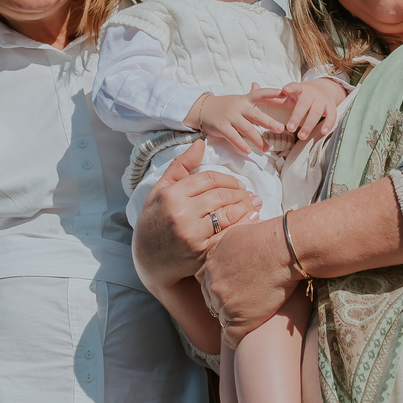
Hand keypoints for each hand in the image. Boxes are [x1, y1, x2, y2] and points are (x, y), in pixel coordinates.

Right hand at [131, 138, 260, 293]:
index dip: (227, 179)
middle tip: (249, 193)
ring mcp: (192, 235)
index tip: (237, 183)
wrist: (148, 259)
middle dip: (239, 193)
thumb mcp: (160, 190)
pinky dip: (243, 227)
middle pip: (220, 196)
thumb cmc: (154, 220)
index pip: (208, 179)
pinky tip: (251, 220)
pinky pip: (228, 236)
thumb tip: (201, 143)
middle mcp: (181, 214)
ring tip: (254, 204)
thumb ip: (181, 166)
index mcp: (171, 195)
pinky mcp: (201, 253)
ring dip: (245, 208)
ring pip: (227, 215)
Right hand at [188, 85, 286, 154]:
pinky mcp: (221, 126)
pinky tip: (248, 151)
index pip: (260, 93)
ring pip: (246, 129)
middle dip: (269, 122)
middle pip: (256, 115)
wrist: (202, 109)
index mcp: (244, 99)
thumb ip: (250, 95)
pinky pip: (233, 137)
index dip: (272, 93)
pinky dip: (241, 144)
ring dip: (257, 140)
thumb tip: (257, 84)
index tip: (285, 93)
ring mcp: (229, 116)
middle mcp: (238, 106)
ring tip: (266, 148)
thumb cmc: (224, 105)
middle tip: (281, 129)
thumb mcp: (238, 99)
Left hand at [197, 215, 296, 346]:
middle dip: (223, 302)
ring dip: (233, 317)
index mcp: (210, 265)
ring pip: (222, 318)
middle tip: (242, 302)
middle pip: (211, 301)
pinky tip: (244, 335)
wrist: (283, 250)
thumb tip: (219, 253)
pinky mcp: (240, 319)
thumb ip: (221, 247)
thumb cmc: (267, 238)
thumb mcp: (234, 234)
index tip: (231, 289)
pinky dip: (236, 338)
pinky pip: (231, 337)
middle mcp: (213, 285)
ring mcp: (225, 304)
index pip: (205, 284)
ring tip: (250, 314)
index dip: (218, 287)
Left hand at [254, 77, 345, 141]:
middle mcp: (311, 93)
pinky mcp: (331, 107)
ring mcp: (322, 100)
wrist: (324, 89)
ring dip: (309, 124)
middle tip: (289, 128)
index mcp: (299, 89)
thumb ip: (272, 93)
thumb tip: (252, 84)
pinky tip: (322, 132)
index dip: (290, 88)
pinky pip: (331, 116)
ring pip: (316, 112)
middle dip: (297, 116)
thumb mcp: (289, 92)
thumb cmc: (301, 95)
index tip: (284, 90)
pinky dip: (328, 124)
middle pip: (304, 105)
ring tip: (301, 136)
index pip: (294, 87)